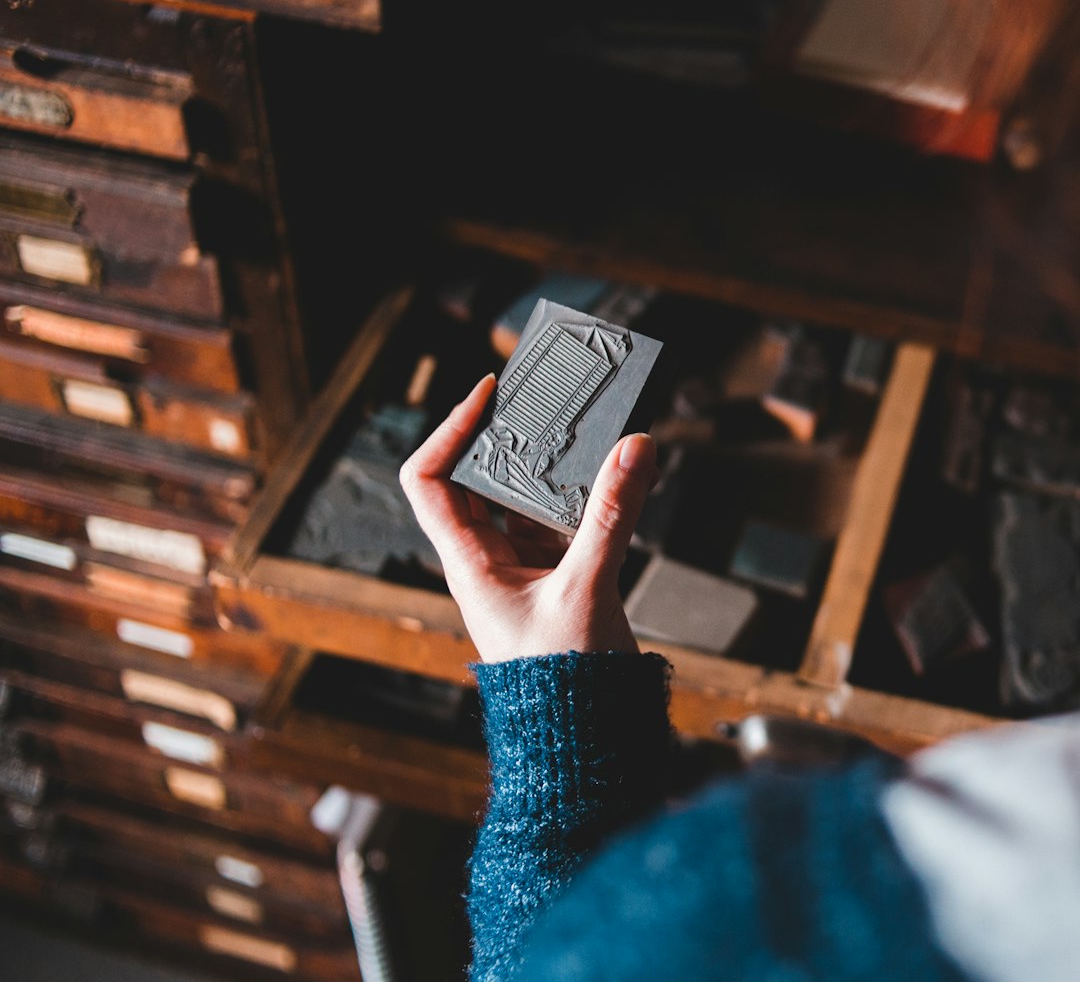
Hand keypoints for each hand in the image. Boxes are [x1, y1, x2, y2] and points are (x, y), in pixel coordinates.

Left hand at [400, 374, 657, 662]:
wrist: (584, 739)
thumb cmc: (562, 685)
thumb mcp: (586, 590)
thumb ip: (612, 518)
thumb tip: (635, 449)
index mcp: (469, 561)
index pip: (430, 480)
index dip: (449, 430)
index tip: (487, 393)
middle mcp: (488, 558)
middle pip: (480, 477)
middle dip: (511, 436)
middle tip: (543, 399)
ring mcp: (522, 566)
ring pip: (526, 496)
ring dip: (553, 464)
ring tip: (585, 428)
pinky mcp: (557, 575)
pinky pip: (563, 519)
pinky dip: (585, 495)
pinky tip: (615, 477)